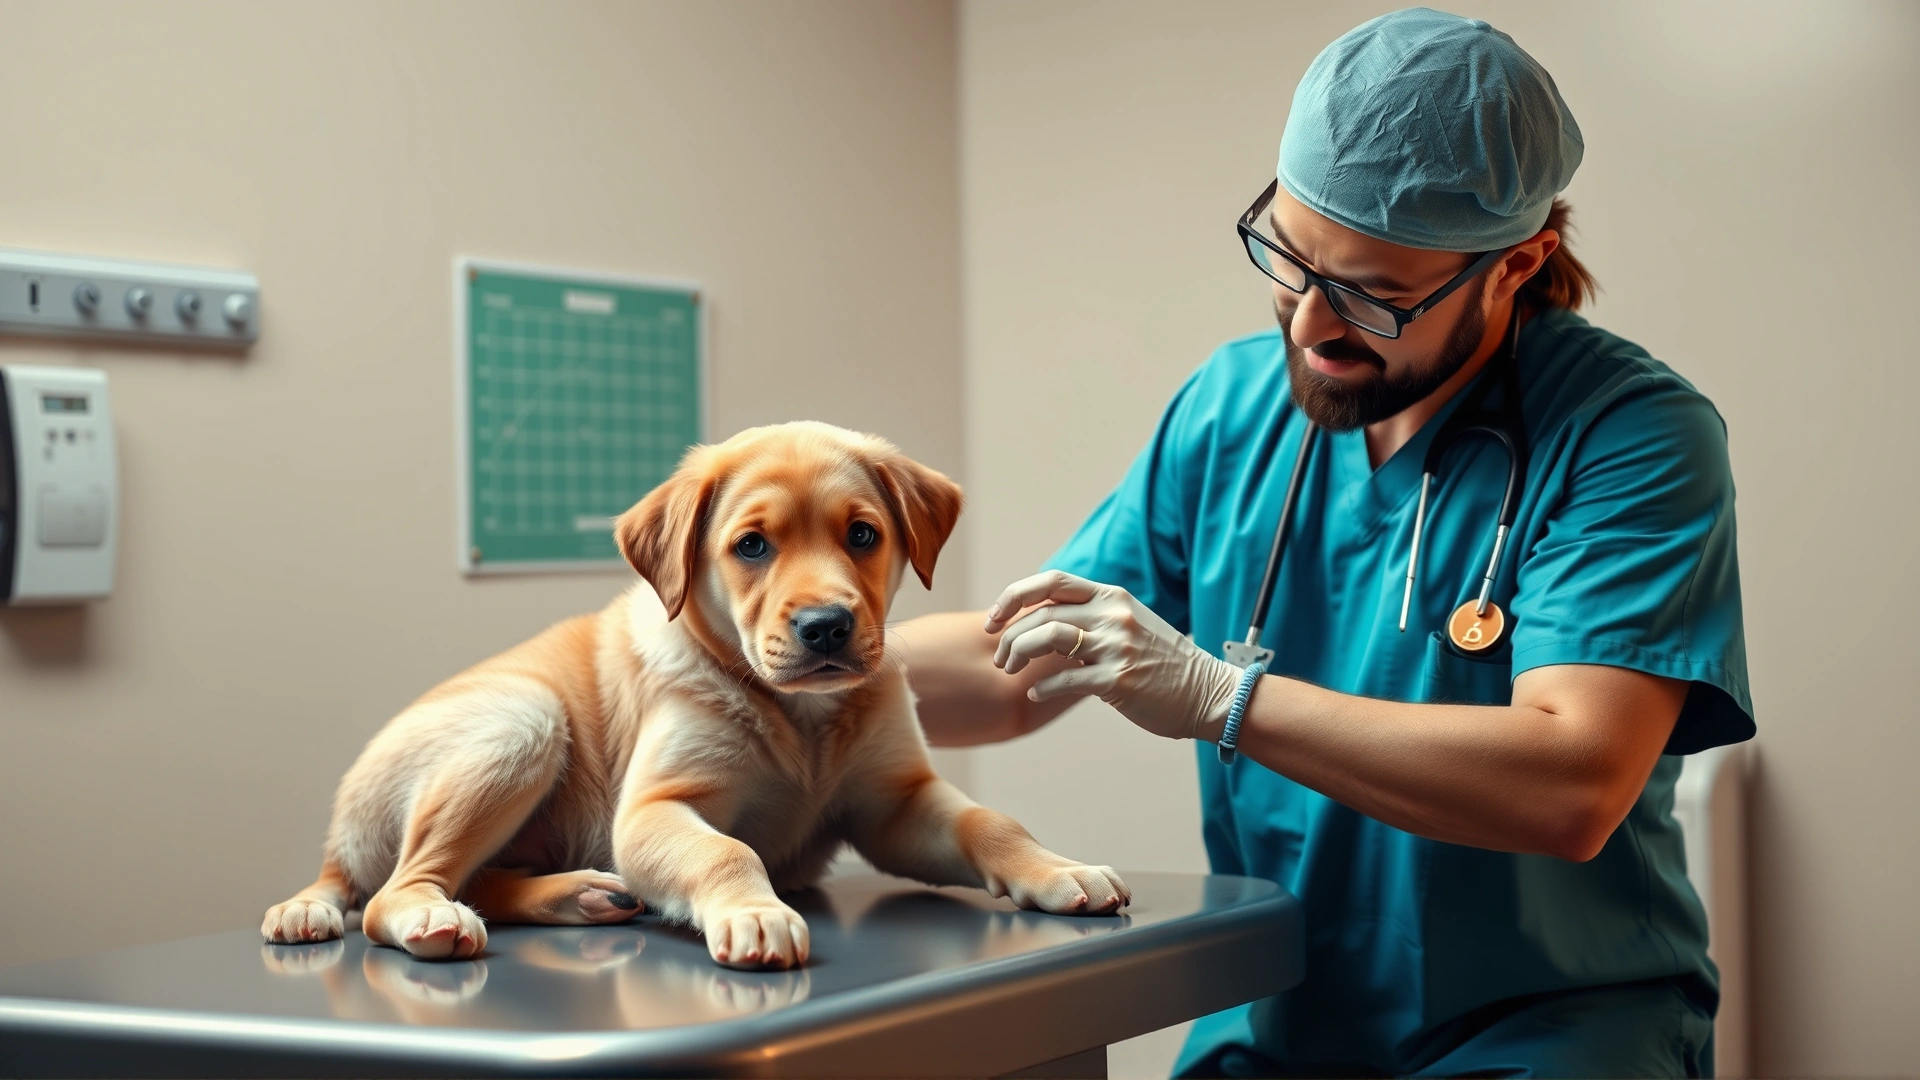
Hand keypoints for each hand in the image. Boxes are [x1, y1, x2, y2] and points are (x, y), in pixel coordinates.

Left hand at [984, 571, 1239, 741]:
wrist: (1208, 693)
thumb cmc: (1162, 664)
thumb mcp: (1127, 626)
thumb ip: (1090, 619)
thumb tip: (1040, 627)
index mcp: (1112, 596)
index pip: (1051, 582)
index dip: (1014, 596)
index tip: (994, 619)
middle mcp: (1113, 614)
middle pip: (1042, 612)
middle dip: (1010, 636)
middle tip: (1001, 658)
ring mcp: (1117, 645)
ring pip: (1048, 636)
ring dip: (1018, 654)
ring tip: (1011, 671)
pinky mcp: (1120, 678)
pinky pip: (1065, 679)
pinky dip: (1042, 687)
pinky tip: (1035, 693)